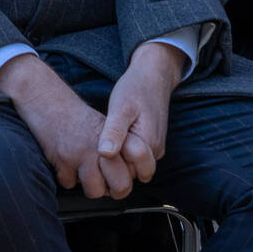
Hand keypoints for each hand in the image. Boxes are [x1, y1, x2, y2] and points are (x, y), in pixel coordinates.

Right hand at [0, 54, 126, 200]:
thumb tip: (126, 173)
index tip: (120, 176)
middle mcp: (102, 147)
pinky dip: (67, 177)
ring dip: (90, 187)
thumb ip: (117, 147)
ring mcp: (83, 154)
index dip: (128, 178)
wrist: (47, 101)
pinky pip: (69, 183)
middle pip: (120, 186)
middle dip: (114, 190)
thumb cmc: (74, 115)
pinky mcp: (63, 160)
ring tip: (85, 174)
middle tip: (107, 185)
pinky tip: (65, 164)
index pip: (135, 171)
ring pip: (95, 191)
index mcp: (116, 138)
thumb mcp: (102, 125)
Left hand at [99, 42, 183, 188]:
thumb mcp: (120, 107)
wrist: (152, 76)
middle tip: (97, 147)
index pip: (128, 173)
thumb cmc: (135, 89)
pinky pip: (134, 159)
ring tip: (103, 142)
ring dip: (118, 161)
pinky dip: (122, 154)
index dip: (110, 167)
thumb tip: (105, 154)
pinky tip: (110, 140)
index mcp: (149, 144)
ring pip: (132, 168)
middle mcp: (155, 151)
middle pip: (131, 175)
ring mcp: (154, 149)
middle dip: (114, 168)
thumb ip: (114, 131)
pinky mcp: (150, 145)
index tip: (97, 150)